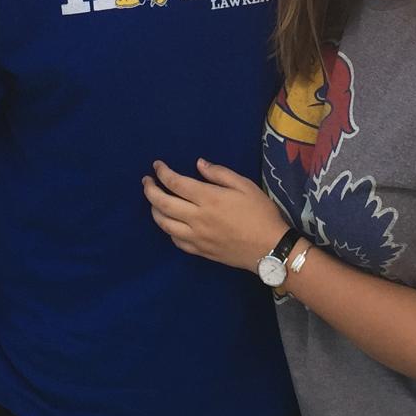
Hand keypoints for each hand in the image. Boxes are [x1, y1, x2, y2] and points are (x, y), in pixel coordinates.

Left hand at [144, 159, 285, 270]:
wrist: (270, 248)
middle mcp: (197, 218)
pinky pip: (176, 240)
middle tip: (146, 181)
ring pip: (164, 224)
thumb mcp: (245, 185)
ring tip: (153, 201)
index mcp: (208, 198)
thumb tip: (198, 164)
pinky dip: (167, 229)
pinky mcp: (199, 251)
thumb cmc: (260, 213)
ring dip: (154, 210)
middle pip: (163, 203)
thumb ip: (219, 173)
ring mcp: (196, 237)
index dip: (162, 173)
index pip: (175, 183)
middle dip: (150, 190)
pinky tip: (170, 222)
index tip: (157, 166)